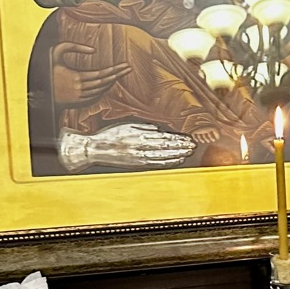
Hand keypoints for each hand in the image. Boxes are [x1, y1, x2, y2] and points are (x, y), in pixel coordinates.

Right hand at [50, 43, 129, 105]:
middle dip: (118, 75)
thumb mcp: (56, 52)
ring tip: (120, 74)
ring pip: (102, 90)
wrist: (39, 90)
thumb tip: (93, 50)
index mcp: (76, 77)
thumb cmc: (48, 68)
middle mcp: (80, 89)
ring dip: (112, 82)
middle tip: (128, 68)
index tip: (126, 65)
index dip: (115, 70)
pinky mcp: (79, 103)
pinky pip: (97, 97)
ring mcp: (80, 98)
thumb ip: (73, 46)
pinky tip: (109, 83)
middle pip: (105, 82)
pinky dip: (104, 90)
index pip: (102, 74)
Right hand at [57, 122, 195, 170]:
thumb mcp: (127, 125)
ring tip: (189, 152)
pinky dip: (168, 161)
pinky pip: (156, 163)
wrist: (95, 149)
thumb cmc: (110, 136)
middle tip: (194, 145)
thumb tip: (158, 130)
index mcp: (139, 134)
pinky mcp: (137, 163)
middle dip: (181, 146)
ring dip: (178, 154)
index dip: (177, 138)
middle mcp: (141, 145)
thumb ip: (143, 127)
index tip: (189, 138)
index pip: (163, 136)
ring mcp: (139, 156)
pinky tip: (177, 160)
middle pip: (166, 146)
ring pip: (163, 155)